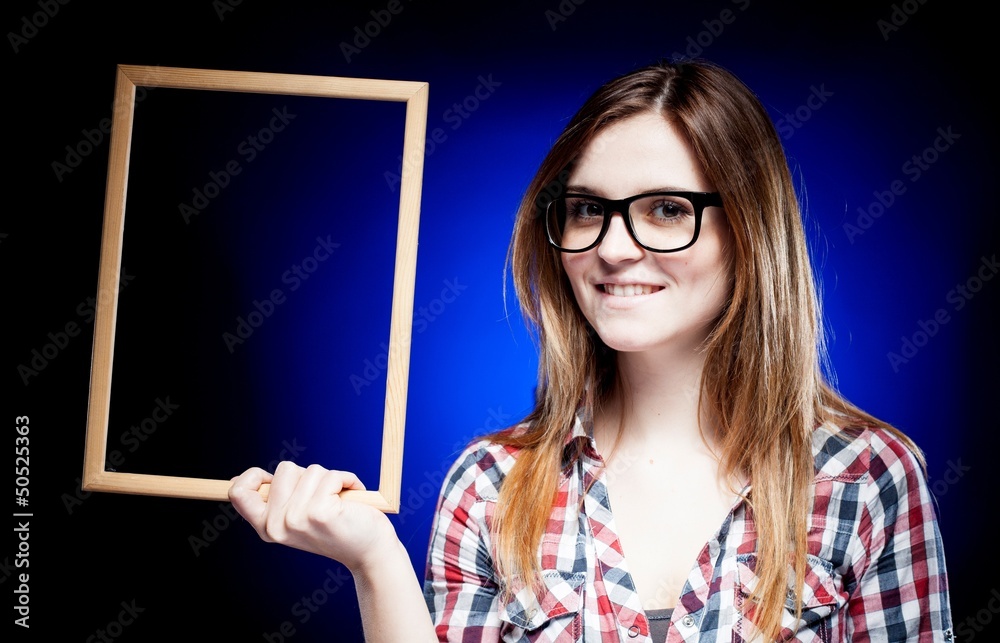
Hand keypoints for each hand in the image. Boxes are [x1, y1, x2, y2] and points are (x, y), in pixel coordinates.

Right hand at [228, 461, 396, 572]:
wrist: (369, 551)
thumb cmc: (336, 526)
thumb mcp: (296, 516)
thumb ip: (273, 499)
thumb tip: (237, 479)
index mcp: (266, 526)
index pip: (238, 493)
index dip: (252, 476)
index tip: (273, 477)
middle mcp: (277, 526)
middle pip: (284, 469)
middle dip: (308, 476)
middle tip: (323, 499)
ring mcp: (296, 520)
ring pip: (311, 470)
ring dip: (330, 479)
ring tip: (338, 501)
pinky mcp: (320, 513)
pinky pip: (331, 476)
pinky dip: (347, 479)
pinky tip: (352, 497)